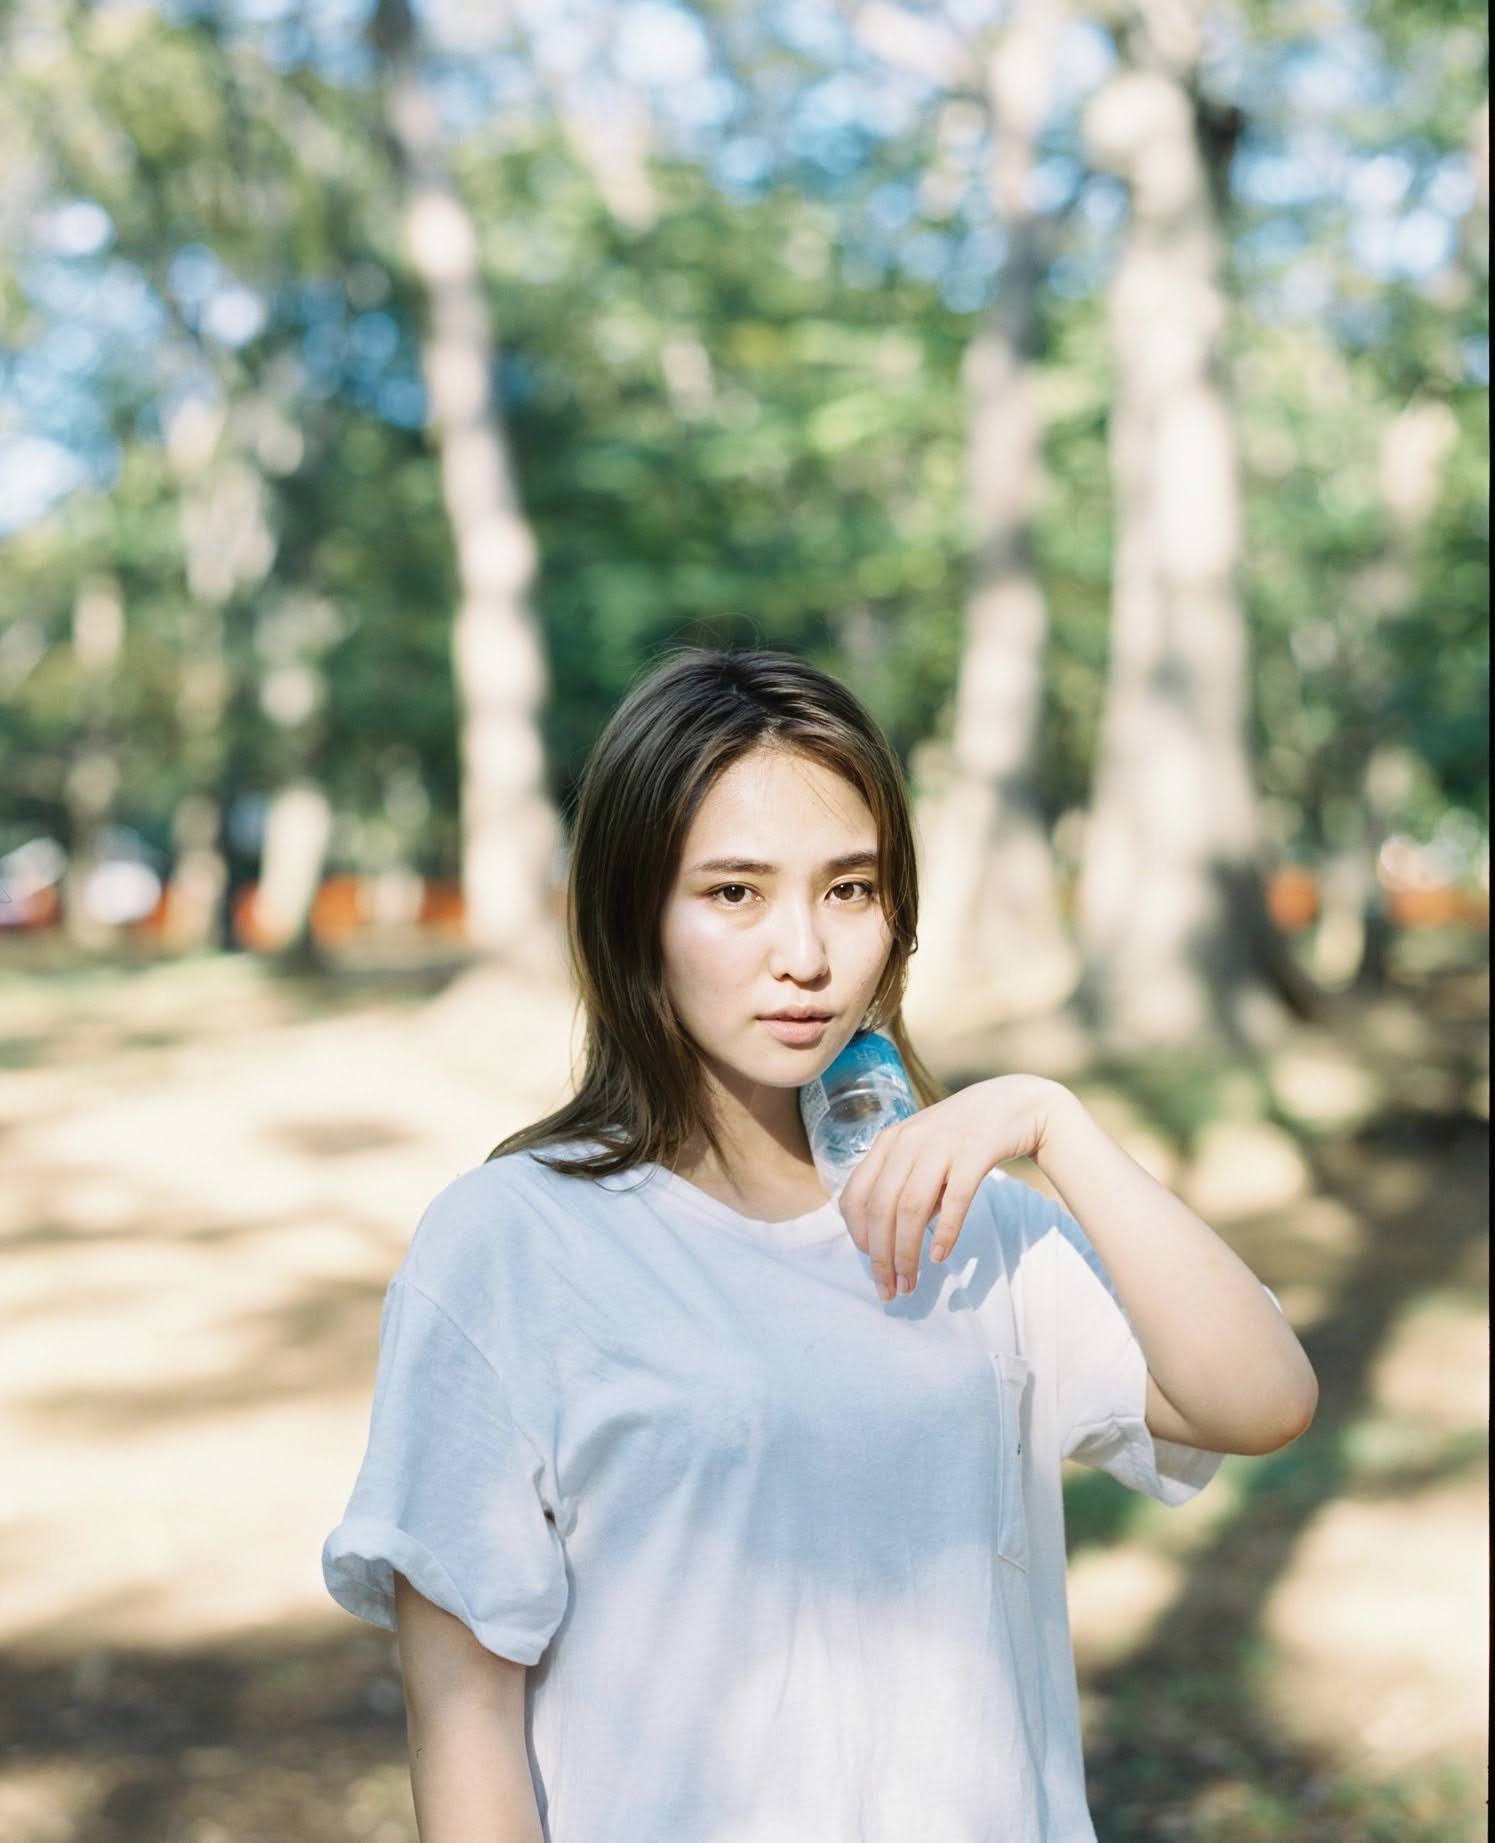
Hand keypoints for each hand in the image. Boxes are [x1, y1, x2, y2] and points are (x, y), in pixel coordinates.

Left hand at [835, 1075, 1061, 1301]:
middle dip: (881, 1255)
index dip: (857, 1234)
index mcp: (889, 1141)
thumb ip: (904, 1183)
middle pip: (881, 1208)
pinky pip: (954, 1199)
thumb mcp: (922, 1150)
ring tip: (911, 1282)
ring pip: (911, 1208)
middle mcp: (908, 1141)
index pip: (856, 1194)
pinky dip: (944, 1231)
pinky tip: (940, 1256)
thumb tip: (891, 1236)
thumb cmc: (963, 1134)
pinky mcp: (974, 1152)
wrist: (1015, 1103)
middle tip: (889, 1289)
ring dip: (906, 1252)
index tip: (870, 1262)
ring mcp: (941, 1144)